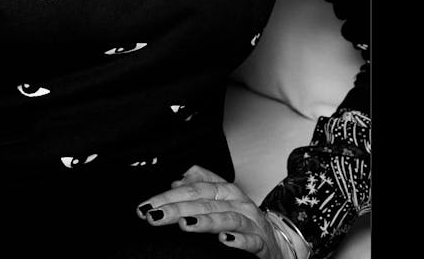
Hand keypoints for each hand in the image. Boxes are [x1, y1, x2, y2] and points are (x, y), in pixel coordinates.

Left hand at [136, 164, 291, 256]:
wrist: (278, 243)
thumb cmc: (244, 221)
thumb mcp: (222, 200)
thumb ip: (201, 185)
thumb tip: (177, 180)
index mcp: (225, 191)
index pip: (193, 189)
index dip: (168, 196)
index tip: (145, 206)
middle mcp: (238, 202)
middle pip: (204, 202)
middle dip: (177, 208)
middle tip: (153, 216)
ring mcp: (251, 222)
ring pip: (226, 218)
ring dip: (205, 221)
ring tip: (184, 224)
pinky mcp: (262, 243)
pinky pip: (251, 241)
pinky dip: (238, 240)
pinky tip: (224, 241)